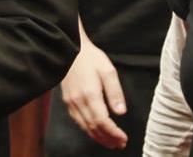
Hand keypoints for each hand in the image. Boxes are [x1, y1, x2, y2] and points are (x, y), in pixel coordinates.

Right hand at [60, 34, 127, 148]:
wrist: (69, 49)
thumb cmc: (91, 58)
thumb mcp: (108, 70)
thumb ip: (115, 92)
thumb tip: (121, 112)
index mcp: (90, 94)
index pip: (102, 121)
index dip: (113, 133)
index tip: (124, 139)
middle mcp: (78, 102)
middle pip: (93, 128)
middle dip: (108, 139)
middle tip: (120, 144)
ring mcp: (71, 103)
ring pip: (85, 127)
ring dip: (99, 138)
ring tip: (112, 143)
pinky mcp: (68, 102)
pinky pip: (79, 122)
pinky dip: (89, 130)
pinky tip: (97, 132)